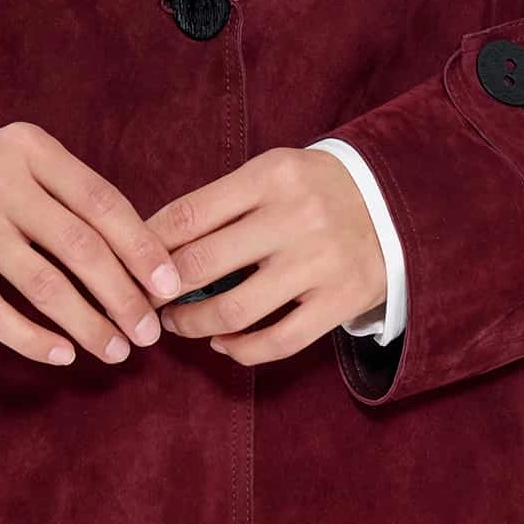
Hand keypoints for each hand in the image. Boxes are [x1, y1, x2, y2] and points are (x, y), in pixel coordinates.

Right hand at [0, 123, 181, 367]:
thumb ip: (72, 193)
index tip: (170, 284)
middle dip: (124, 296)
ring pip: (45, 286)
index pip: (101, 201)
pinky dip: (33, 339)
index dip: (141, 247)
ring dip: (89, 325)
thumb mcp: (22, 159)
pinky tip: (63, 355)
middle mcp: (0, 183)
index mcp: (30, 149)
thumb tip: (142, 254)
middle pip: (80, 247)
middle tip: (149, 331)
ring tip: (117, 350)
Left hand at [144, 148, 386, 363]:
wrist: (397, 204)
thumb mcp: (272, 174)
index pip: (189, 214)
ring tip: (177, 324)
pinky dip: (240, 349)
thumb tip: (152, 243)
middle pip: (203, 264)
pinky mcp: (340, 301)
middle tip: (143, 300)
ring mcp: (320, 263)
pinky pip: (277, 341)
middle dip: (160, 290)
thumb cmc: (315, 190)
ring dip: (193, 324)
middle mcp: (296, 217)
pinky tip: (223, 343)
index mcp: (271, 176)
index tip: (127, 264)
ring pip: (235, 310)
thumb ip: (221, 203)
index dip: (147, 246)